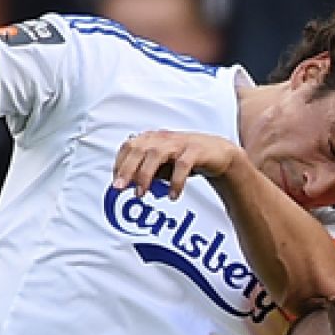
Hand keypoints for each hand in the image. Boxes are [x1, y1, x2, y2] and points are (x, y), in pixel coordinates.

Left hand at [112, 130, 246, 198]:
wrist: (218, 153)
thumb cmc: (185, 158)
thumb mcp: (162, 164)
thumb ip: (145, 171)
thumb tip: (125, 183)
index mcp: (152, 139)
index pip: (129, 146)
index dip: (119, 163)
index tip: (116, 182)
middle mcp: (163, 138)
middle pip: (138, 148)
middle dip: (127, 169)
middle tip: (120, 188)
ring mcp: (180, 143)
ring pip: (156, 154)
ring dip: (145, 175)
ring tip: (141, 193)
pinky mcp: (196, 151)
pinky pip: (182, 165)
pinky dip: (175, 182)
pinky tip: (173, 196)